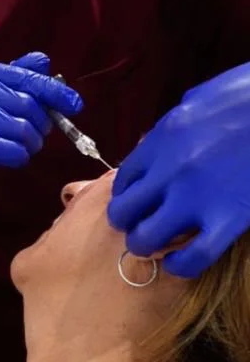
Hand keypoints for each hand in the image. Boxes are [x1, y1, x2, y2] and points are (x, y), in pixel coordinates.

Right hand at [0, 51, 81, 193]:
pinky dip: (18, 157)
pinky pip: (14, 151)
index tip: (74, 103)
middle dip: (39, 123)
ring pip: (25, 128)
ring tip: (16, 148)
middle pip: (27, 103)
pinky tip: (9, 159)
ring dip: (28, 143)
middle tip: (34, 136)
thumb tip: (43, 62)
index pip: (21, 75)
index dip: (52, 90)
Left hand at [107, 62, 249, 276]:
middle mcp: (168, 171)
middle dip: (127, 222)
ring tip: (157, 245)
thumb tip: (161, 138)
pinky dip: (181, 265)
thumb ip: (175, 123)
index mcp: (162, 138)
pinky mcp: (226, 220)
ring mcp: (195, 198)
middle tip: (140, 224)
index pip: (123, 177)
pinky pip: (193, 257)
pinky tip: (181, 262)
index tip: (134, 200)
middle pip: (125, 210)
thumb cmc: (246, 95)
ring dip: (146, 244)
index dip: (125, 193)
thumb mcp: (199, 98)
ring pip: (147, 238)